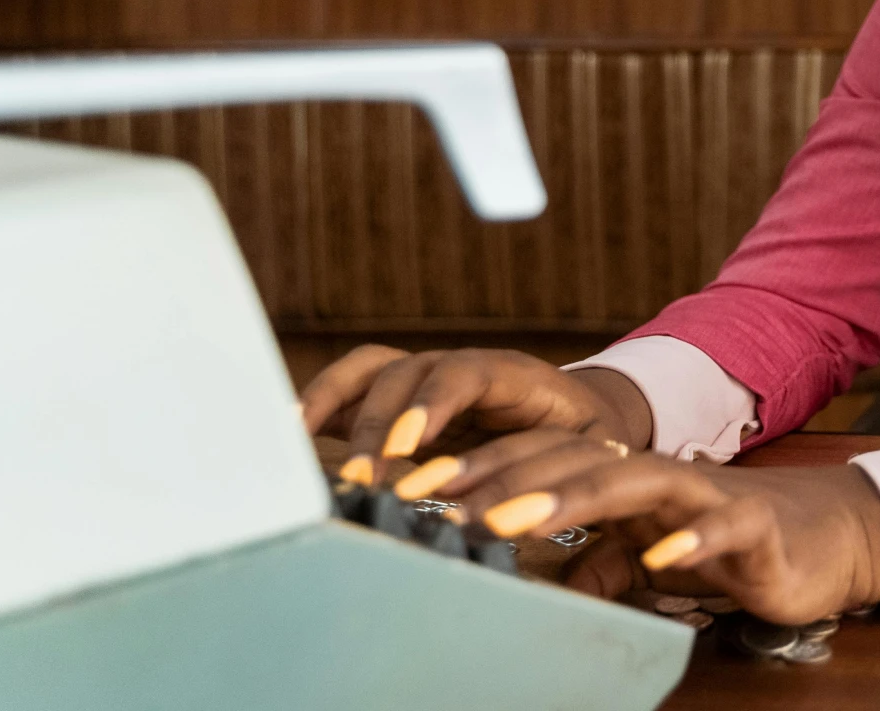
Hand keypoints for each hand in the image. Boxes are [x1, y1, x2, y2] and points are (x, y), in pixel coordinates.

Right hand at [299, 346, 653, 483]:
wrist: (581, 415)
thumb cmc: (584, 438)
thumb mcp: (589, 451)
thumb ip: (560, 471)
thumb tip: (524, 511)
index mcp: (513, 375)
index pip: (466, 373)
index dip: (433, 404)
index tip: (406, 446)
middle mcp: (460, 367)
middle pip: (409, 376)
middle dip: (379, 425)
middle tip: (362, 478)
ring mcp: (426, 377)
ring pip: (373, 372)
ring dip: (336, 406)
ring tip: (300, 445)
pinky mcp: (400, 398)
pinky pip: (354, 387)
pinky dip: (322, 403)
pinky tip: (290, 432)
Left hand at [409, 428, 879, 624]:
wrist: (827, 534)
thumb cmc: (731, 543)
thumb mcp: (645, 557)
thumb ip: (594, 562)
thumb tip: (530, 581)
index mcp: (625, 478)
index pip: (544, 460)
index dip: (481, 468)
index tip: (417, 485)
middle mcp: (657, 475)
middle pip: (574, 460)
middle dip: (503, 476)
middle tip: (439, 498)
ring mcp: (706, 494)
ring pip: (633, 480)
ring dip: (570, 497)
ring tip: (511, 518)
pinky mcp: (755, 525)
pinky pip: (721, 527)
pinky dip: (691, 539)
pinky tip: (658, 558)